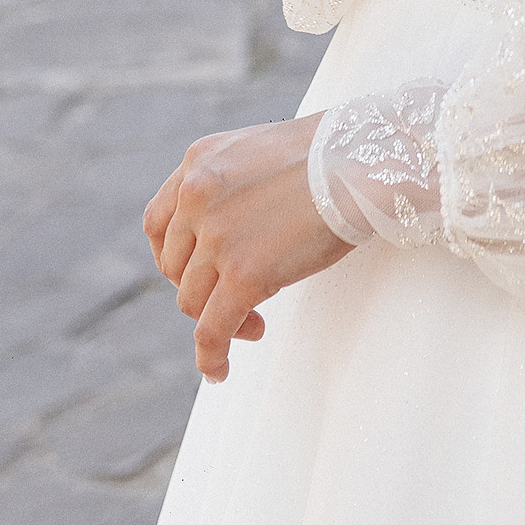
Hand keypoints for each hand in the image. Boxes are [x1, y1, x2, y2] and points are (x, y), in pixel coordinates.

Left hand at [144, 115, 350, 382]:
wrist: (366, 160)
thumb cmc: (333, 155)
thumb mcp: (261, 153)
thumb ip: (231, 185)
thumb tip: (229, 229)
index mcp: (198, 162)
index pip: (158, 224)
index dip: (174, 258)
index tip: (198, 274)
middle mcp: (197, 197)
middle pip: (177, 268)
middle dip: (202, 289)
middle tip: (236, 301)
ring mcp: (217, 237)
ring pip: (192, 302)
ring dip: (217, 320)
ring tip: (253, 326)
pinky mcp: (244, 275)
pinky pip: (211, 332)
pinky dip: (211, 358)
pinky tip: (219, 371)